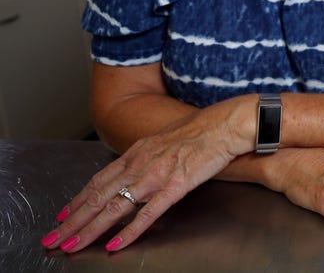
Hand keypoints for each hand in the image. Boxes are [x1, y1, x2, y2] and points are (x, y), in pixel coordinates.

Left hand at [41, 98, 253, 253]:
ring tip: (71, 245)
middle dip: (73, 220)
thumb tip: (139, 167)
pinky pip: (147, 213)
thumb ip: (148, 155)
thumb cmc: (202, 129)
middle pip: (98, 196)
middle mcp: (140, 163)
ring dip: (90, 228)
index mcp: (137, 152)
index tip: (62, 215)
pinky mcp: (175, 186)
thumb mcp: (165, 138)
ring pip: (114, 206)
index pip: (100, 179)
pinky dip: (129, 230)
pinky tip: (115, 244)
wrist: (225, 124)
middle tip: (52, 239)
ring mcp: (156, 175)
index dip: (79, 199)